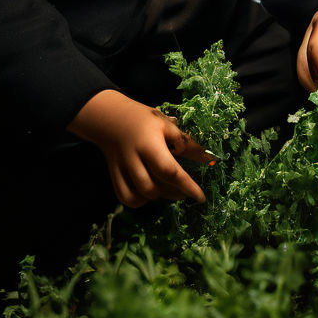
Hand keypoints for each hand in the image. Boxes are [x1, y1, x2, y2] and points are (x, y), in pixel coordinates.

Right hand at [68, 89, 214, 207]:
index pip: (169, 170)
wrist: (110, 117)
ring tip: (171, 189)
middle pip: (154, 187)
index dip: (186, 185)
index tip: (200, 197)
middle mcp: (132, 159)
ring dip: (159, 196)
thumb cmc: (143, 119)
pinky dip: (140, 200)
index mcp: (148, 144)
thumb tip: (207, 158)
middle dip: (175, 192)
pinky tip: (151, 193)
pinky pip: (125, 197)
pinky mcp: (113, 175)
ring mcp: (120, 169)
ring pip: (140, 195)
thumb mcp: (166, 124)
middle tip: (186, 189)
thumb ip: (185, 142)